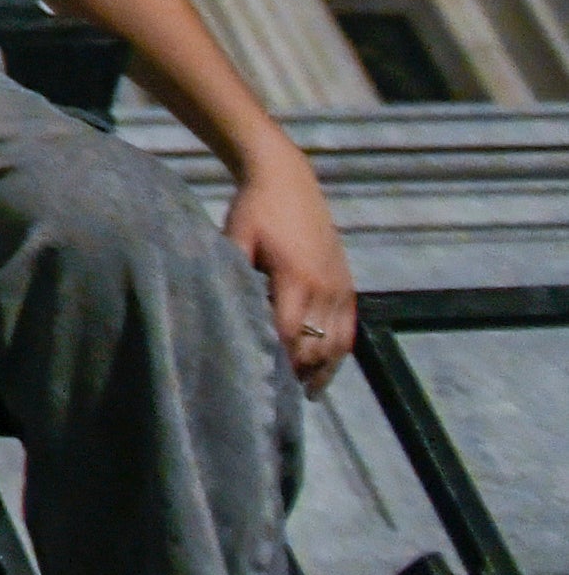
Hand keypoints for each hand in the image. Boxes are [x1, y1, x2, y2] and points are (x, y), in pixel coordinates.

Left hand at [231, 155, 359, 386]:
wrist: (288, 180)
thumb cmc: (254, 209)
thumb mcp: (236, 237)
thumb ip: (233, 273)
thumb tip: (225, 311)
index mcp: (296, 277)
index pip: (288, 332)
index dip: (275, 358)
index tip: (259, 379)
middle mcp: (326, 287)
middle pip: (316, 345)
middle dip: (297, 371)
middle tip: (276, 394)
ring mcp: (341, 287)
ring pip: (338, 344)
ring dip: (321, 370)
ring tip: (301, 392)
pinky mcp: (348, 285)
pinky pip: (349, 330)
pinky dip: (338, 354)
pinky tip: (322, 372)